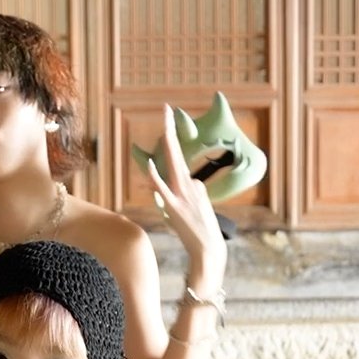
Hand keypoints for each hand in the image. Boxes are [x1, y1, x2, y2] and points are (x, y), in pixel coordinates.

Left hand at [146, 105, 226, 271]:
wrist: (208, 249)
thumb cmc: (202, 230)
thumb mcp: (197, 206)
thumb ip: (194, 191)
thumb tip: (192, 180)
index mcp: (189, 184)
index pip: (177, 154)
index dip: (171, 136)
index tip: (168, 117)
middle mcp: (186, 185)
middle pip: (175, 152)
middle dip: (170, 130)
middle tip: (166, 108)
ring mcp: (181, 195)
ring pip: (172, 165)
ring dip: (167, 144)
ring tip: (164, 123)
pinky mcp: (174, 208)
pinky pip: (163, 190)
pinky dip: (156, 176)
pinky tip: (150, 164)